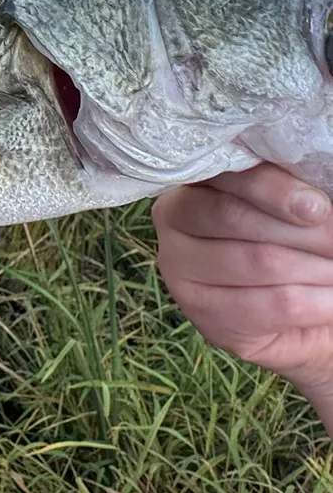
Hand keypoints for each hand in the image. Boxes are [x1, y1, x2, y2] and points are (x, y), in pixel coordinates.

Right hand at [154, 164, 332, 423]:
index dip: (273, 189)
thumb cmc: (293, 247)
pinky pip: (272, 305)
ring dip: (317, 267)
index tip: (318, 207)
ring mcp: (182, 271)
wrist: (295, 313)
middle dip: (303, 231)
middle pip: (236, 218)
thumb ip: (291, 196)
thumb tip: (314, 201)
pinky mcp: (205, 315)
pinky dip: (317, 301)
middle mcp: (173, 223)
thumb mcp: (288, 211)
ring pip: (260, 261)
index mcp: (193, 183)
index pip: (224, 177)